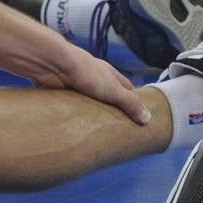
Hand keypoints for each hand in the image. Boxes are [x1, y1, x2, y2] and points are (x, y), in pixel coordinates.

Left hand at [30, 47, 151, 123]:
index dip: (133, 101)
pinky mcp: (64, 95)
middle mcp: (95, 79)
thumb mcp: (114, 89)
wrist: (55, 66)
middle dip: (112, 113)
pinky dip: (76, 117)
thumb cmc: (86, 72)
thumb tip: (147, 118)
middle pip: (107, 98)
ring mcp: (79, 87)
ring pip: (90, 104)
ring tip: (99, 136)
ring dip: (92, 116)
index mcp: (109, 75)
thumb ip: (130, 103)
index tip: (138, 117)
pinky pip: (73, 109)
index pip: (126, 89)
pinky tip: (78, 129)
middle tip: (118, 132)